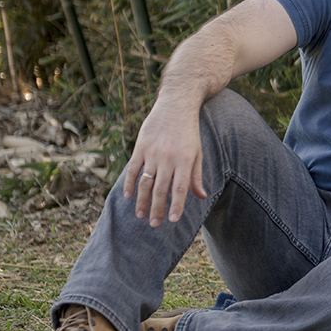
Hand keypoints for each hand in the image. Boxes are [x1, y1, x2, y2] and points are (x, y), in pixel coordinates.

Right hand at [123, 97, 207, 227]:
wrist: (176, 106)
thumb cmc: (189, 132)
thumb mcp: (197, 152)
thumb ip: (196, 176)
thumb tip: (201, 196)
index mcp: (184, 160)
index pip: (180, 188)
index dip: (176, 205)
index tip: (172, 221)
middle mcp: (168, 158)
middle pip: (160, 189)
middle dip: (157, 209)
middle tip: (154, 225)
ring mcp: (152, 152)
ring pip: (145, 182)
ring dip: (142, 201)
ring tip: (141, 216)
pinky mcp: (140, 147)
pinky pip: (132, 169)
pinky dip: (129, 183)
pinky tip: (129, 196)